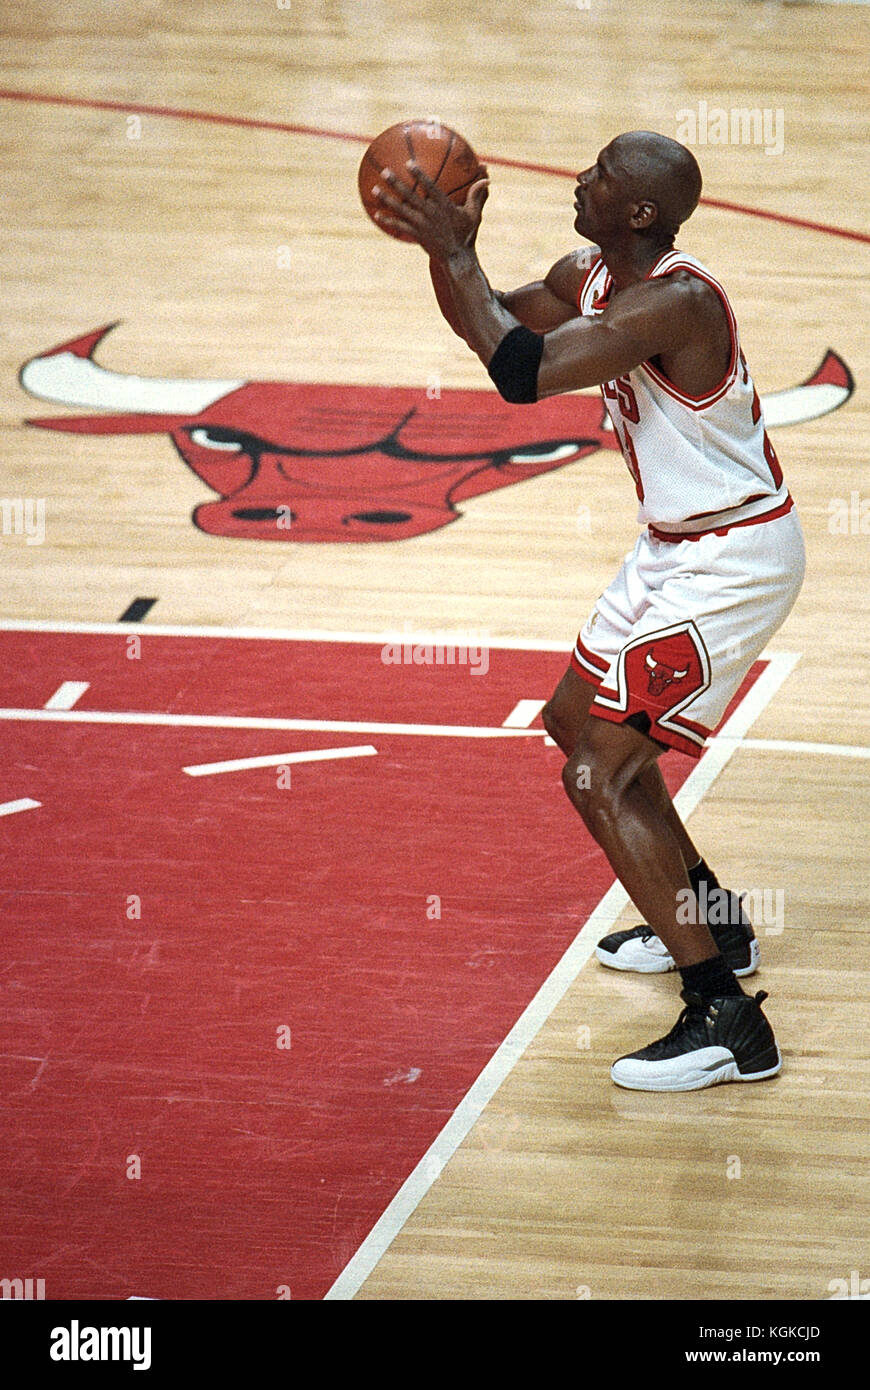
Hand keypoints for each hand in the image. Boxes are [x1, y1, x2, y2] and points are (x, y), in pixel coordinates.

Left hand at [373, 161, 489, 257]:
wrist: (457, 259)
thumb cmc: (466, 235)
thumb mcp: (474, 215)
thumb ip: (478, 195)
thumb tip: (487, 178)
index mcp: (443, 206)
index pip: (429, 187)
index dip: (419, 175)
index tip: (409, 163)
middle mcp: (430, 214)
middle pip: (410, 195)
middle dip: (396, 183)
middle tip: (385, 171)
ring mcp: (422, 225)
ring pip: (401, 209)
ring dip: (387, 199)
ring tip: (374, 189)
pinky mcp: (416, 235)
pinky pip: (400, 226)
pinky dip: (388, 220)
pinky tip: (376, 214)